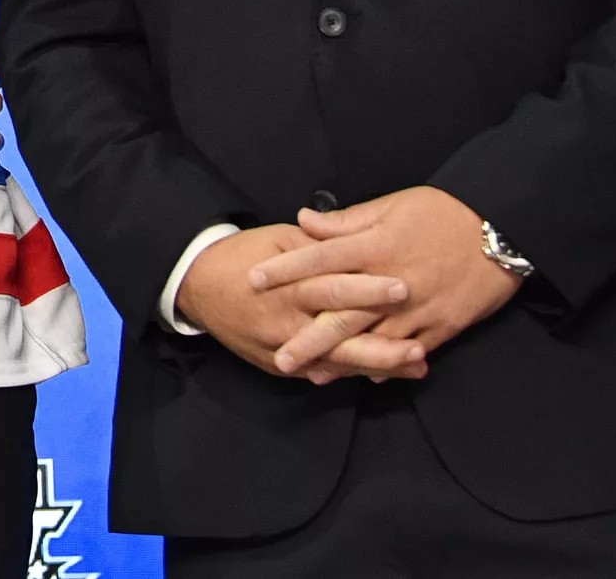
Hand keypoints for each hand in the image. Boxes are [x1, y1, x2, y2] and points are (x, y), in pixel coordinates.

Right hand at [175, 224, 423, 384]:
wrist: (196, 285)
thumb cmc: (241, 255)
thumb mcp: (277, 240)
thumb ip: (317, 245)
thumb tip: (353, 241)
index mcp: (287, 286)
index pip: (333, 288)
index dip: (368, 290)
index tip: (403, 288)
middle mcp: (285, 322)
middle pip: (340, 337)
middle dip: (381, 345)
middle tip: (419, 350)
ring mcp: (281, 348)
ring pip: (335, 363)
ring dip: (376, 367)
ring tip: (415, 367)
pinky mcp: (277, 365)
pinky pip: (319, 373)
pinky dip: (350, 374)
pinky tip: (384, 377)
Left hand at [252, 186, 523, 374]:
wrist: (503, 229)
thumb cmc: (443, 211)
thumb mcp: (391, 206)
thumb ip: (346, 221)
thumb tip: (303, 221)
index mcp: (374, 246)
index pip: (318, 259)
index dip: (284, 271)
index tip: (253, 282)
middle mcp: (391, 282)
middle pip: (342, 314)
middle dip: (308, 338)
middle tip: (279, 357)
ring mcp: (418, 309)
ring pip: (374, 341)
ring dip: (344, 360)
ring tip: (315, 376)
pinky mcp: (443, 326)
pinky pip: (411, 351)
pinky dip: (388, 364)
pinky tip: (368, 376)